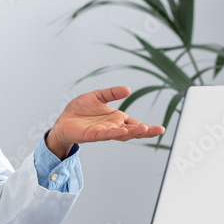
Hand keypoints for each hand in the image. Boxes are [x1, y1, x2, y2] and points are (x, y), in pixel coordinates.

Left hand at [45, 87, 164, 158]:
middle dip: (146, 131)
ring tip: (145, 129)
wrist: (63, 121)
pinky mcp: (93, 135)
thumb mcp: (97, 96)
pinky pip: (105, 134)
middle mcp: (112, 127)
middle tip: (160, 130)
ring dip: (133, 132)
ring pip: (122, 134)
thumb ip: (111, 93)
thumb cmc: (80, 110)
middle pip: (132, 130)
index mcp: (116, 119)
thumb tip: (128, 89)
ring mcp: (104, 131)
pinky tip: (122, 132)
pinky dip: (114, 133)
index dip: (147, 126)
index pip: (135, 123)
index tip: (160, 128)